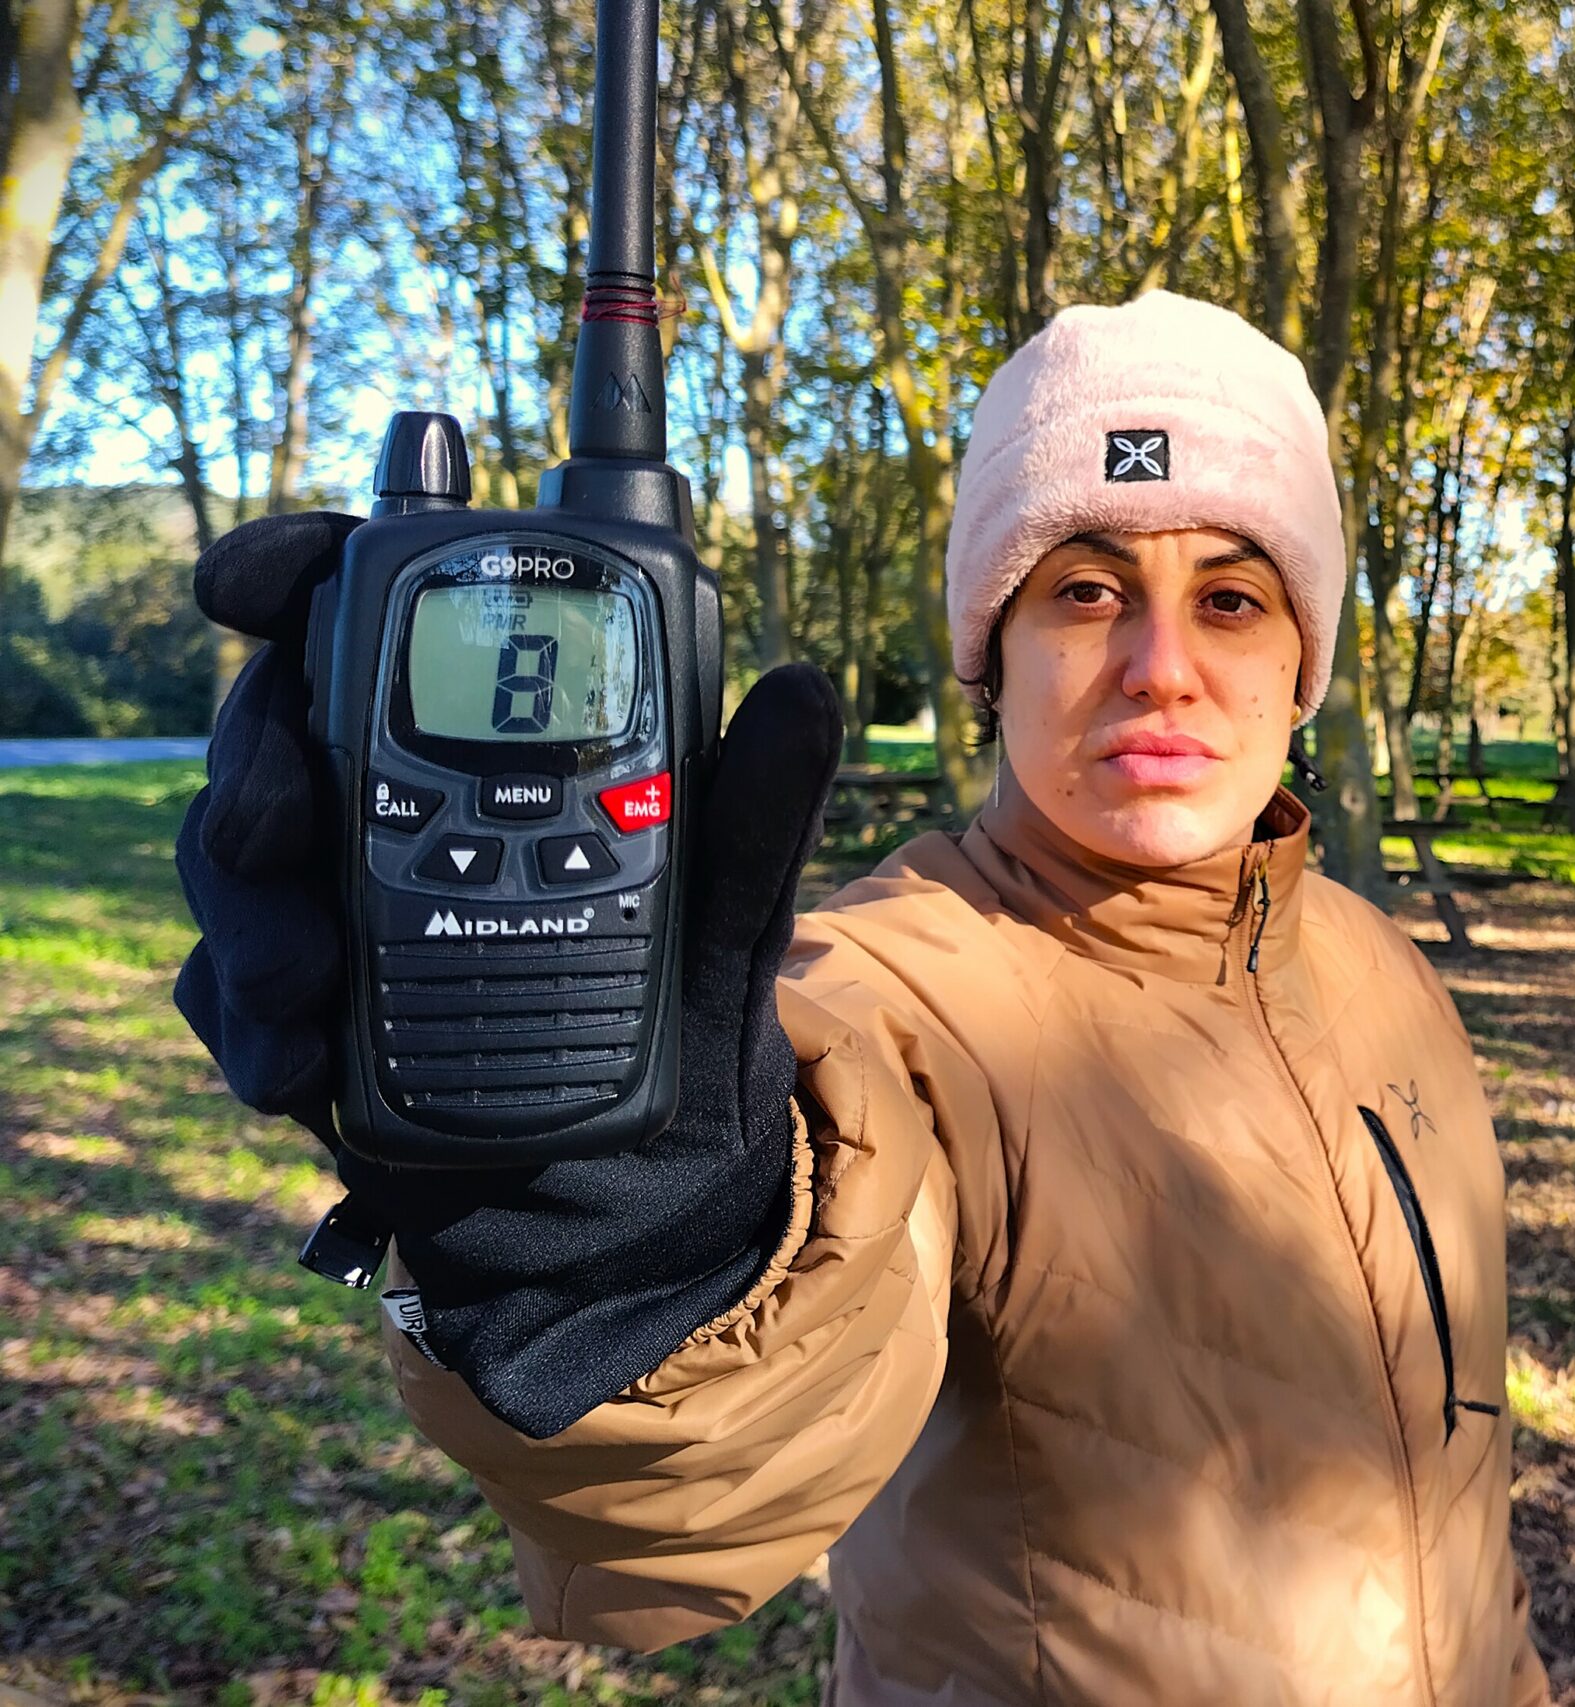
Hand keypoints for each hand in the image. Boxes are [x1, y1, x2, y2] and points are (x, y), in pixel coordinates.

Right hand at [174, 511, 842, 1436]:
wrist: (641, 1181)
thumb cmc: (688, 1008)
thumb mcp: (734, 905)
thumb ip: (756, 804)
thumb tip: (802, 692)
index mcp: (490, 736)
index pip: (370, 616)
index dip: (292, 573)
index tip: (241, 584)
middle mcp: (389, 794)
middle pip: (271, 726)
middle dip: (256, 762)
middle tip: (284, 817)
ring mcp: (328, 899)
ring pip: (234, 859)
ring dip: (254, 910)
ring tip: (307, 970)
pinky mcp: (296, 1005)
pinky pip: (229, 996)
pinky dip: (255, 1027)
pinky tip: (298, 1061)